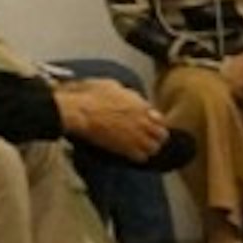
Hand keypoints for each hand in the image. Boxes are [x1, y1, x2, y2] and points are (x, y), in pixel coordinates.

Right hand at [53, 78, 172, 157]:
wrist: (80, 111)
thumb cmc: (91, 95)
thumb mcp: (111, 85)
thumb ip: (125, 93)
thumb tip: (126, 94)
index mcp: (141, 105)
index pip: (160, 119)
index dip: (155, 123)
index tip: (149, 124)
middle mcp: (143, 121)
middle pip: (162, 134)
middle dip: (156, 137)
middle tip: (148, 138)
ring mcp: (137, 135)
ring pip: (154, 148)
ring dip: (148, 148)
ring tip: (140, 148)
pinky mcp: (127, 148)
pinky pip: (141, 157)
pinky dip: (137, 156)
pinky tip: (130, 154)